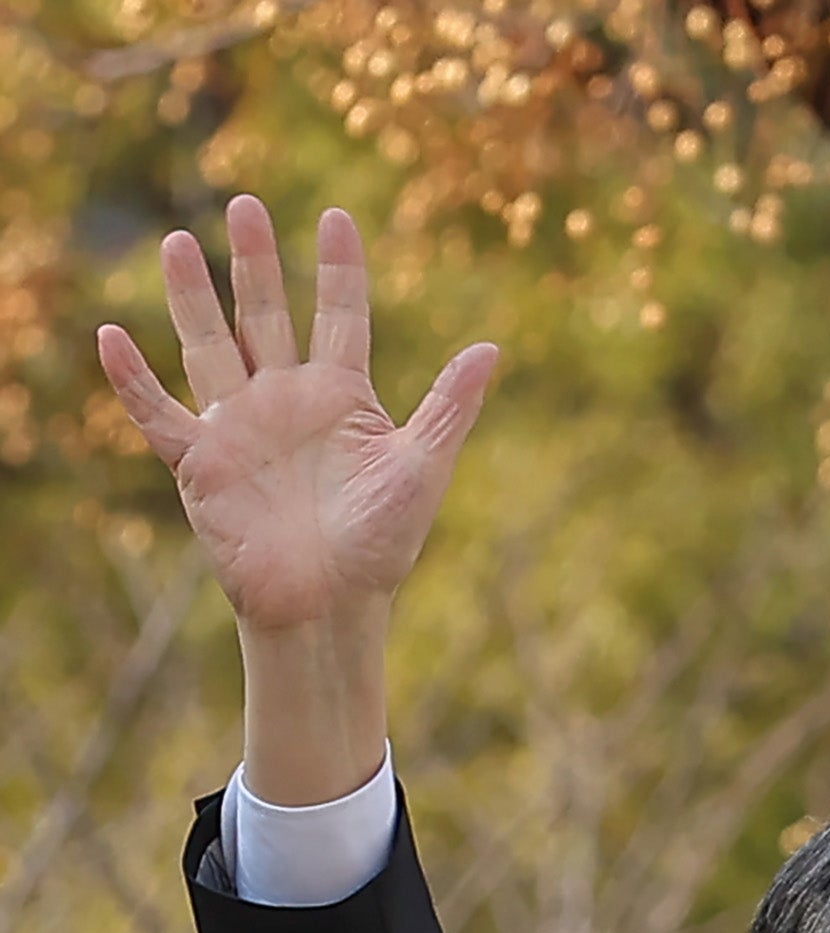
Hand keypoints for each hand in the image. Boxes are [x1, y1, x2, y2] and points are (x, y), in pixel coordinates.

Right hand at [96, 196, 497, 802]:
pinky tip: (111, 337)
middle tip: (245, 202)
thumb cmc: (382, 545)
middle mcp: (287, 399)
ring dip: (193, 297)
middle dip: (257, 262)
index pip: (341, 315)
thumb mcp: (422, 468)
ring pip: (211, 345)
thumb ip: (451, 407)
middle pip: (268, 315)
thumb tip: (492, 347)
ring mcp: (240, 426)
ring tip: (177, 240)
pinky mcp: (200, 462)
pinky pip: (159, 413)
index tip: (336, 215)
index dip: (338, 268)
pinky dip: (134, 379)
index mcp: (343, 396)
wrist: (332, 607)